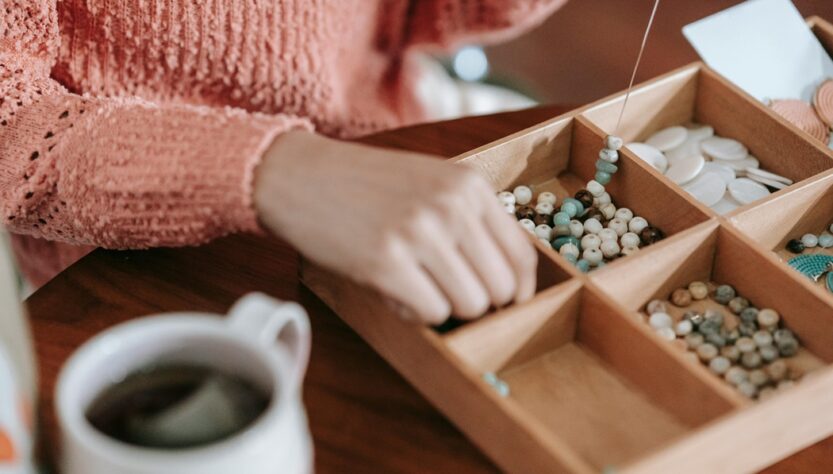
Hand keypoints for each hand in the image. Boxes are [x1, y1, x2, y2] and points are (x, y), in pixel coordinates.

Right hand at [254, 131, 536, 323]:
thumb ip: (470, 220)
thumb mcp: (430, 183)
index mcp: (469, 185)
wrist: (298, 175)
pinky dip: (415, 313)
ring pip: (471, 306)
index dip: (517, 291)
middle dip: (477, 302)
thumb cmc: (365, 186)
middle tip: (446, 293)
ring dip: (445, 308)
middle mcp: (452, 206)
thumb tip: (505, 284)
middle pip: (501, 288)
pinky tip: (393, 291)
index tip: (503, 304)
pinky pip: (431, 313)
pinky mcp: (385, 261)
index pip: (522, 255)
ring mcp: (419, 233)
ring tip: (414, 286)